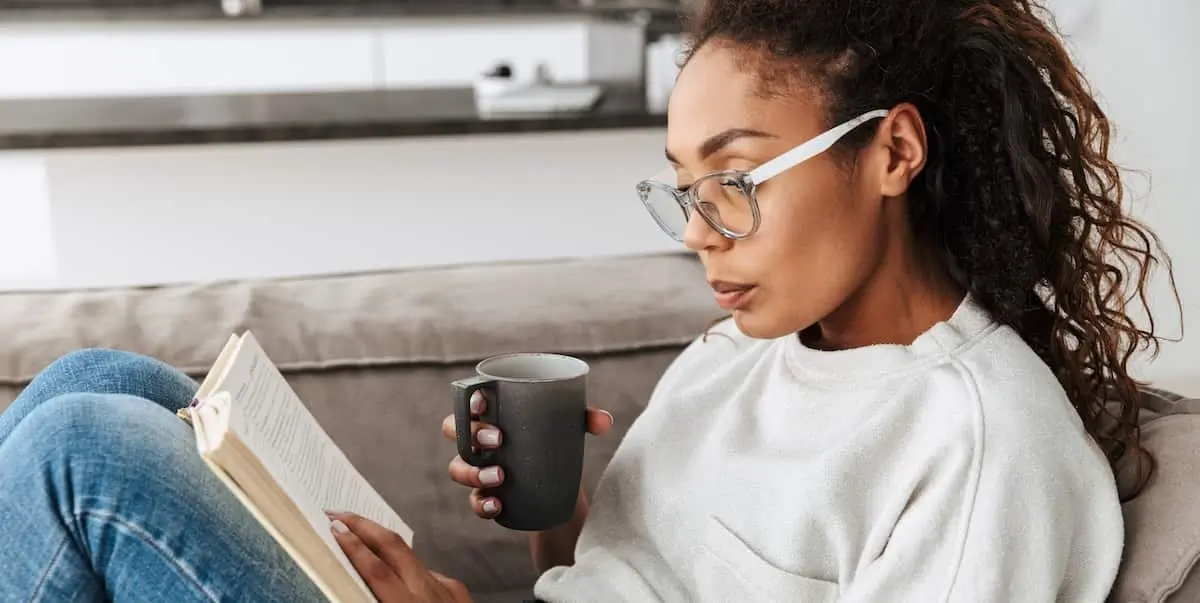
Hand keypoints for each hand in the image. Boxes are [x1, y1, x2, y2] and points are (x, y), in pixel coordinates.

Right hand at [328, 511, 471, 602]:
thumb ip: (379, 601)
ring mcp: (447, 588)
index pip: (377, 569)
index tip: (334, 529)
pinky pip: (426, 572)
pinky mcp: (458, 590)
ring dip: (382, 542)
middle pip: (393, 547)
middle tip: (337, 512)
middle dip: (364, 525)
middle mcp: (430, 593)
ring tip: (358, 532)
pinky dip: (406, 567)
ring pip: (410, 556)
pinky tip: (394, 570)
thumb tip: (358, 591)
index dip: (354, 547)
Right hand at [441, 390, 612, 518]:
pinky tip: (497, 505)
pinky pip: (474, 501)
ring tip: (500, 476)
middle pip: (456, 432)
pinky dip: (482, 504)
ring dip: (473, 472)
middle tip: (498, 440)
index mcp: (492, 413)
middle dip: (471, 435)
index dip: (468, 400)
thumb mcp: (571, 427)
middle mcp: (477, 439)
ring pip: (458, 468)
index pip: (468, 401)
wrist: (560, 483)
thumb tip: (604, 421)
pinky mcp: (486, 495)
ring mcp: (478, 468)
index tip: (483, 402)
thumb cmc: (556, 440)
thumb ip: (586, 419)